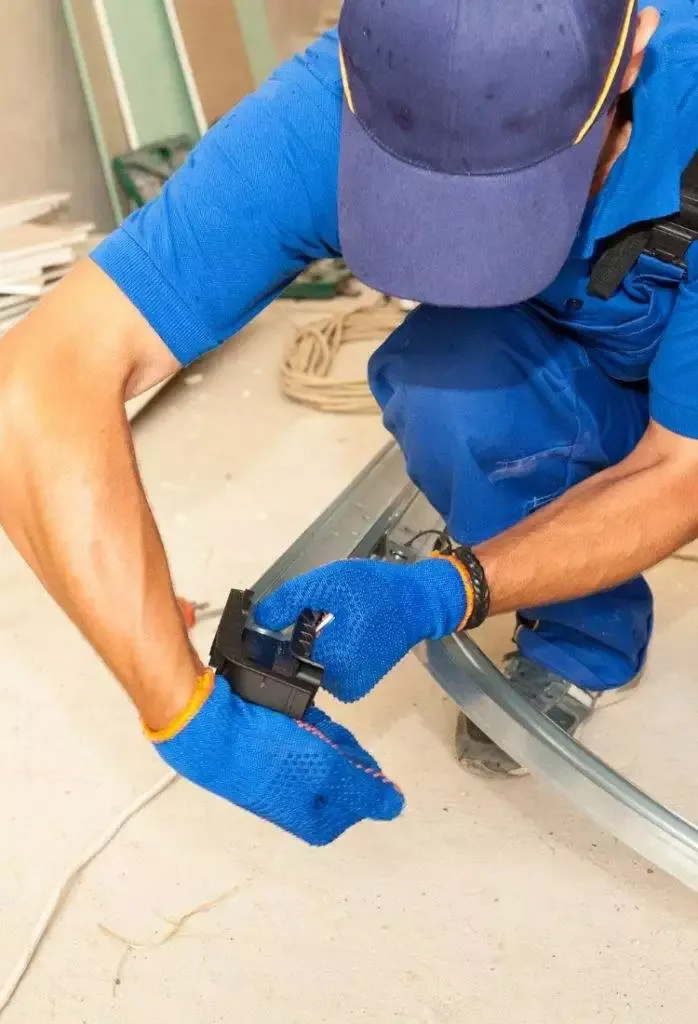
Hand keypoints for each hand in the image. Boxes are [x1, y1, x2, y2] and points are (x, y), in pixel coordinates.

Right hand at [147, 671, 403, 845]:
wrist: (203, 727)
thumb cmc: (261, 752)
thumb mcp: (324, 768)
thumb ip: (362, 787)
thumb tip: (395, 807)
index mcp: (311, 819)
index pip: (358, 803)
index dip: (364, 776)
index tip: (360, 755)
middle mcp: (293, 803)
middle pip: (339, 774)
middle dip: (341, 749)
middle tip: (330, 733)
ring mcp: (274, 776)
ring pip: (317, 750)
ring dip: (321, 731)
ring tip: (307, 719)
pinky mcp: (259, 750)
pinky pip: (295, 734)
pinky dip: (300, 720)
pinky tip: (294, 709)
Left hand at [255, 557, 466, 702]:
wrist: (418, 602)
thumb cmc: (374, 589)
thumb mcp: (328, 583)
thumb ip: (289, 600)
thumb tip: (260, 620)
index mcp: (330, 660)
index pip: (282, 653)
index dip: (278, 633)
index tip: (288, 616)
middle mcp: (338, 684)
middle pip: (296, 662)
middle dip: (299, 638)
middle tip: (318, 612)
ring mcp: (349, 690)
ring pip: (311, 667)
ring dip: (312, 646)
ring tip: (331, 620)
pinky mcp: (357, 687)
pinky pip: (328, 670)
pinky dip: (328, 653)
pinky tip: (340, 633)